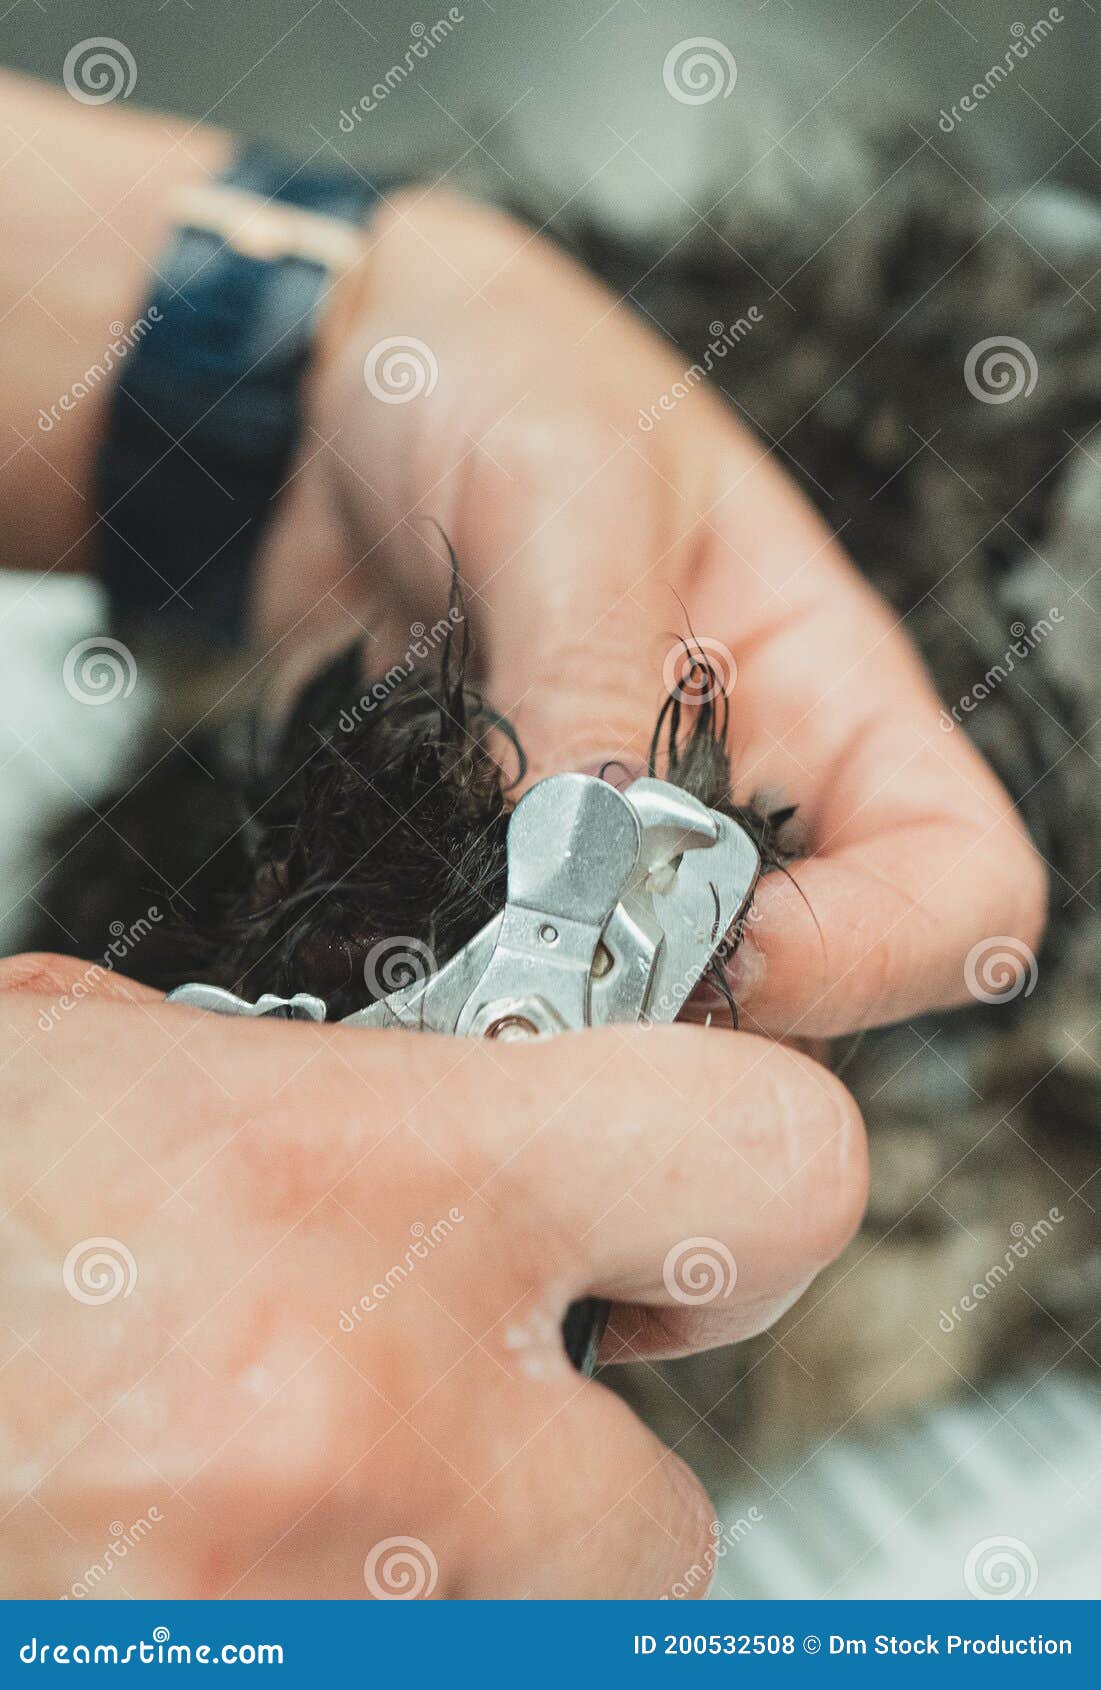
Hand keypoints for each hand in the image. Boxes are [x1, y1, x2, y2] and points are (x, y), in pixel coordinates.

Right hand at [1, 954, 863, 1598]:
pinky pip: (430, 1658)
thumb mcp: (102, 1060)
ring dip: (457, 1565)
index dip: (750, 1185)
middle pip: (673, 1515)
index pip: (772, 1166)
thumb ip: (332, 1084)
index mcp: (357, 1181)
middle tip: (448, 1389)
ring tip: (291, 1480)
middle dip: (573, 1465)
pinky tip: (225, 1550)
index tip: (689, 1209)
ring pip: (546, 1640)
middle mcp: (364, 1422)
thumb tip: (476, 1106)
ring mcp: (318, 1615)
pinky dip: (363, 1610)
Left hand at [257, 189, 1045, 1041]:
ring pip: (648, 1018)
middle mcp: (745, 804)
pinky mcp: (500, 870)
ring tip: (457, 976)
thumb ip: (590, 673)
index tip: (728, 942)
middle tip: (551, 984)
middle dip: (690, 1024)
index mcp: (830, 703)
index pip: (961, 886)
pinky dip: (456, 990)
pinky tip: (387, 957)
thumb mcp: (565, 488)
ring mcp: (618, 852)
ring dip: (556, 1019)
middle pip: (803, 1002)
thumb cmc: (510, 379)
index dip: (880, 952)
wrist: (358, 394)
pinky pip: (504, 973)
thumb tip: (586, 860)